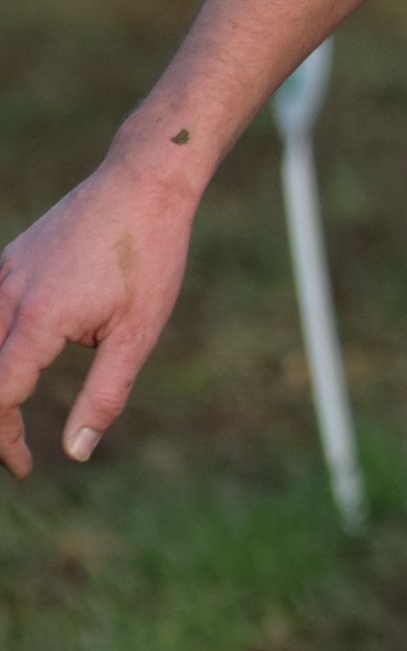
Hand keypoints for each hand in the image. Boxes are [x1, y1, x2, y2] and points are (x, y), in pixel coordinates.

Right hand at [0, 162, 196, 477]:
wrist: (142, 182)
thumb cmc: (149, 257)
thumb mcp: (139, 334)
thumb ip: (105, 394)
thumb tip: (77, 451)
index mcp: (38, 318)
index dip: (3, 439)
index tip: (24, 468)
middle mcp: (8, 294)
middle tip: (16, 455)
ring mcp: (2, 274)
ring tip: (11, 419)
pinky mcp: (8, 262)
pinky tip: (11, 365)